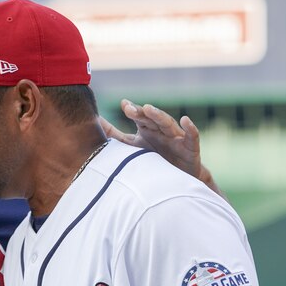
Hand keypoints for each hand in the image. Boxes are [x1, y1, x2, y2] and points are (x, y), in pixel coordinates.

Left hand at [99, 99, 225, 199]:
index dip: (133, 110)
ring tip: (149, 109)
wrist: (176, 181)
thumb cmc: (152, 159)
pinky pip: (191, 136)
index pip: (139, 117)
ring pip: (167, 124)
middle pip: (151, 118)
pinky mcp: (189, 148)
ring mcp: (175, 138)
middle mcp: (161, 130)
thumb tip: (95, 122)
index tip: (124, 105)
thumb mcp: (131, 147)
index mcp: (147, 129)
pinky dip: (190, 128)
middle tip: (130, 109)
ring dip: (159, 116)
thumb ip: (113, 136)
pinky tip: (185, 120)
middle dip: (142, 112)